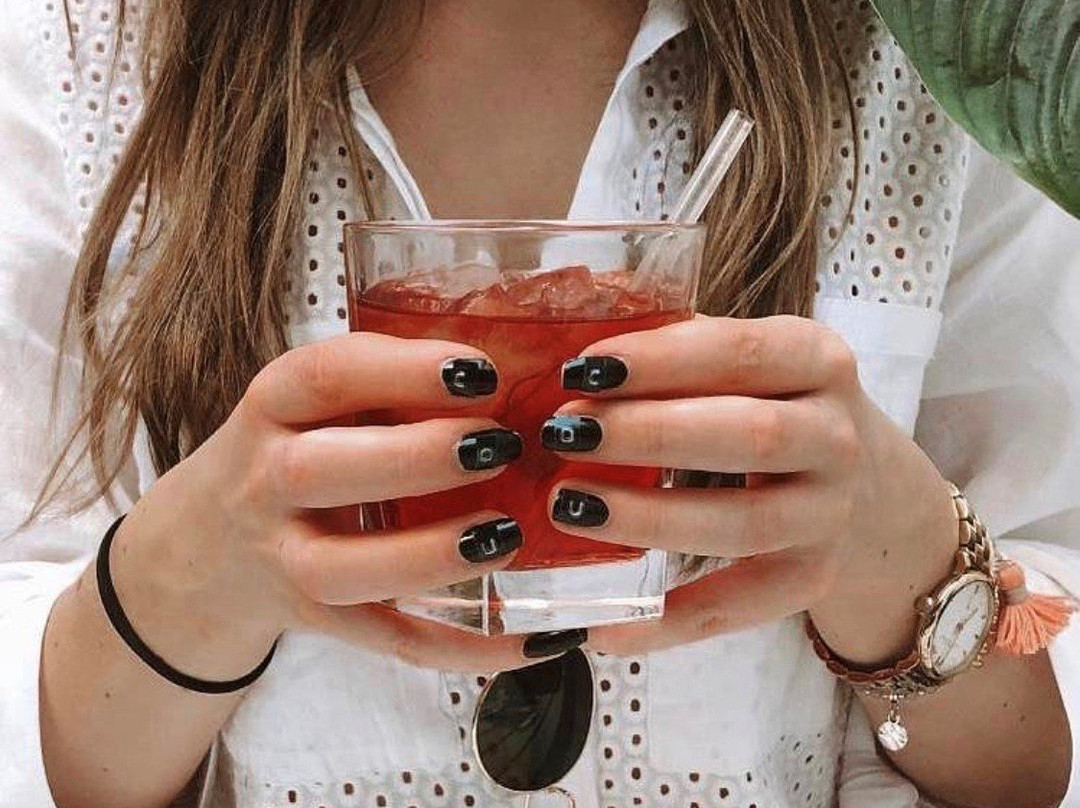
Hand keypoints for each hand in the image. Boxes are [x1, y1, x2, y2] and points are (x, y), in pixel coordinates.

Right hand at [113, 332, 552, 676]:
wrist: (209, 544)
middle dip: (416, 458)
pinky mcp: (324, 621)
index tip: (481, 371)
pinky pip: (394, 643)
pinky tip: (536, 640)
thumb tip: (523, 361)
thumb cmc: (293, 449)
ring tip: (507, 534)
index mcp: (273, 408)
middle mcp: (266, 482)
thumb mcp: (316, 402)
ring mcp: (287, 560)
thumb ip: (390, 382)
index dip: (402, 370)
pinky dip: (468, 648)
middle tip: (500, 445)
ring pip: (344, 570)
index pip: (323, 377)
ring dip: (429, 556)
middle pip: (319, 472)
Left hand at [544, 315, 959, 661]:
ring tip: (569, 507)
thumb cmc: (772, 406)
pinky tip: (603, 625)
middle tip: (566, 433)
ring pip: (743, 523)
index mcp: (816, 359)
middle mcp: (835, 436)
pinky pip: (737, 608)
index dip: (661, 361)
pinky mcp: (810, 578)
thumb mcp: (747, 363)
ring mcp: (829, 514)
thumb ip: (676, 351)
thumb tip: (568, 359)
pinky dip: (669, 622)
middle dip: (649, 434)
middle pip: (747, 435)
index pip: (740, 351)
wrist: (865, 486)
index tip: (584, 368)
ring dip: (650, 518)